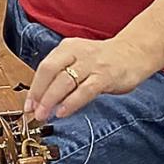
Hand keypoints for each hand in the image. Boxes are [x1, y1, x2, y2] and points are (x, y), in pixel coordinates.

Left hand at [25, 36, 155, 120]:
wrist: (135, 51)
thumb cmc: (105, 60)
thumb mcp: (80, 61)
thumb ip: (63, 76)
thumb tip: (43, 100)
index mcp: (67, 48)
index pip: (44, 67)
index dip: (34, 88)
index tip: (28, 105)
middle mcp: (77, 53)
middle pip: (50, 72)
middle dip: (39, 94)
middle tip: (34, 112)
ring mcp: (92, 64)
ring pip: (65, 81)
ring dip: (51, 100)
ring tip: (44, 115)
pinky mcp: (105, 76)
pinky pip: (84, 90)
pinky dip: (72, 102)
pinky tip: (63, 112)